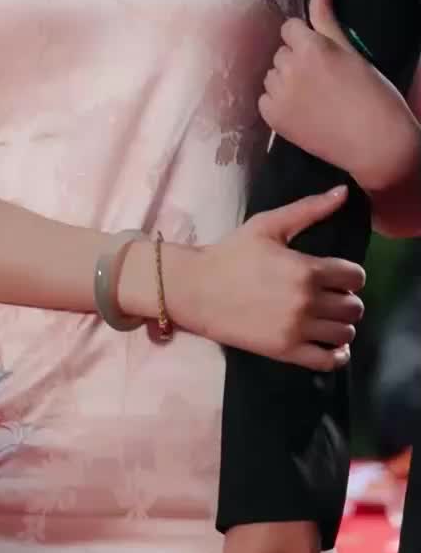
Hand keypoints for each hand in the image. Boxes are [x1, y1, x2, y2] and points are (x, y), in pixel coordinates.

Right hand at [176, 184, 363, 368]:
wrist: (196, 289)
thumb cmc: (231, 254)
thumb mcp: (268, 225)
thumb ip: (309, 209)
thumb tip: (344, 192)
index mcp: (306, 269)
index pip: (355, 277)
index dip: (350, 275)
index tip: (335, 276)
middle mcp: (307, 300)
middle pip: (354, 307)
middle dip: (346, 300)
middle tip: (329, 297)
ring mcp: (297, 329)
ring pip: (345, 333)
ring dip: (341, 326)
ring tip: (326, 319)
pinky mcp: (286, 351)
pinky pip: (328, 360)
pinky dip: (336, 354)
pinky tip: (329, 344)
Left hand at [260, 0, 420, 193]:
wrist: (376, 144)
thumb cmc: (373, 94)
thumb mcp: (351, 49)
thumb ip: (327, 15)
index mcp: (310, 47)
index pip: (290, 28)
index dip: (306, 40)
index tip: (322, 56)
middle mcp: (289, 68)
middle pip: (281, 52)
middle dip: (297, 60)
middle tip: (323, 80)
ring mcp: (278, 95)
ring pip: (272, 75)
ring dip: (286, 82)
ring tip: (315, 97)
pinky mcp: (273, 118)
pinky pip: (265, 100)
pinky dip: (279, 104)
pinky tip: (303, 111)